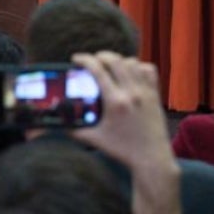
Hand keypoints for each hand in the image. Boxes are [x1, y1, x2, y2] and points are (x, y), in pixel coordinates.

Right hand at [70, 52, 175, 179]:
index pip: (98, 70)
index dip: (84, 60)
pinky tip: (129, 72)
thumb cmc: (123, 149)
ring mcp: (145, 93)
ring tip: (109, 66)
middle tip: (92, 60)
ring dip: (118, 60)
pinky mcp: (155, 95)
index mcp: (115, 102)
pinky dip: (138, 66)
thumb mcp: (94, 139)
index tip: (76, 59)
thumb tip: (59, 121)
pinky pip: (148, 70)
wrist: (151, 157)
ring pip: (132, 62)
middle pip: (116, 60)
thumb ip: (74, 129)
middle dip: (100, 55)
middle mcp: (132, 93)